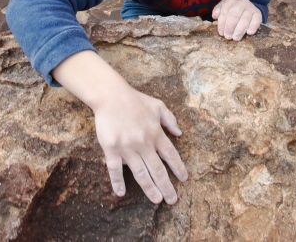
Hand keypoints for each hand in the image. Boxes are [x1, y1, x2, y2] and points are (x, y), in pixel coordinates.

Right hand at [93, 84, 187, 204]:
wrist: (111, 96)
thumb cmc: (135, 100)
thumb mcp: (157, 105)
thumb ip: (170, 120)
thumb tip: (180, 133)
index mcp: (156, 133)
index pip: (171, 155)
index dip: (178, 168)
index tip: (184, 179)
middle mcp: (144, 143)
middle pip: (158, 169)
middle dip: (167, 186)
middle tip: (173, 200)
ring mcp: (127, 148)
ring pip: (141, 173)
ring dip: (150, 188)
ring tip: (157, 200)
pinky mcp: (111, 149)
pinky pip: (115, 170)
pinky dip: (118, 182)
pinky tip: (121, 193)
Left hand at [211, 0, 261, 40]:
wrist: (247, 8)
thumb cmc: (232, 10)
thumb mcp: (224, 7)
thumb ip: (218, 11)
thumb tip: (214, 16)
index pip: (225, 10)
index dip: (222, 23)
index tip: (221, 32)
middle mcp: (242, 1)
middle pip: (234, 15)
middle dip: (230, 27)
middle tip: (227, 36)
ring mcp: (251, 7)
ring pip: (245, 19)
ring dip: (239, 30)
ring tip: (235, 38)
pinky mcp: (258, 13)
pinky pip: (256, 20)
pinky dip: (252, 27)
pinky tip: (249, 33)